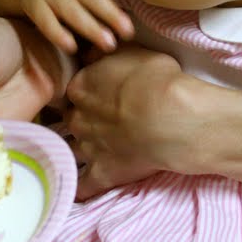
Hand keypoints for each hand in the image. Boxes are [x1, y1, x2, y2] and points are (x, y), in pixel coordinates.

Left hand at [65, 46, 192, 195]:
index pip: (73, 89)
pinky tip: (78, 190)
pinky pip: (82, 186)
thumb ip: (106, 54)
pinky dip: (78, 188)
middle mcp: (77, 117)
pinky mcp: (102, 173)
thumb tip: (89, 52)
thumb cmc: (156, 79)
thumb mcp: (132, 51)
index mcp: (81, 86)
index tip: (98, 96)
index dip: (87, 93)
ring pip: (72, 149)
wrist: (170, 118)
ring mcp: (87, 147)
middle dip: (83, 120)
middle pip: (71, 118)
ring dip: (79, 150)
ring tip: (94, 151)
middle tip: (102, 121)